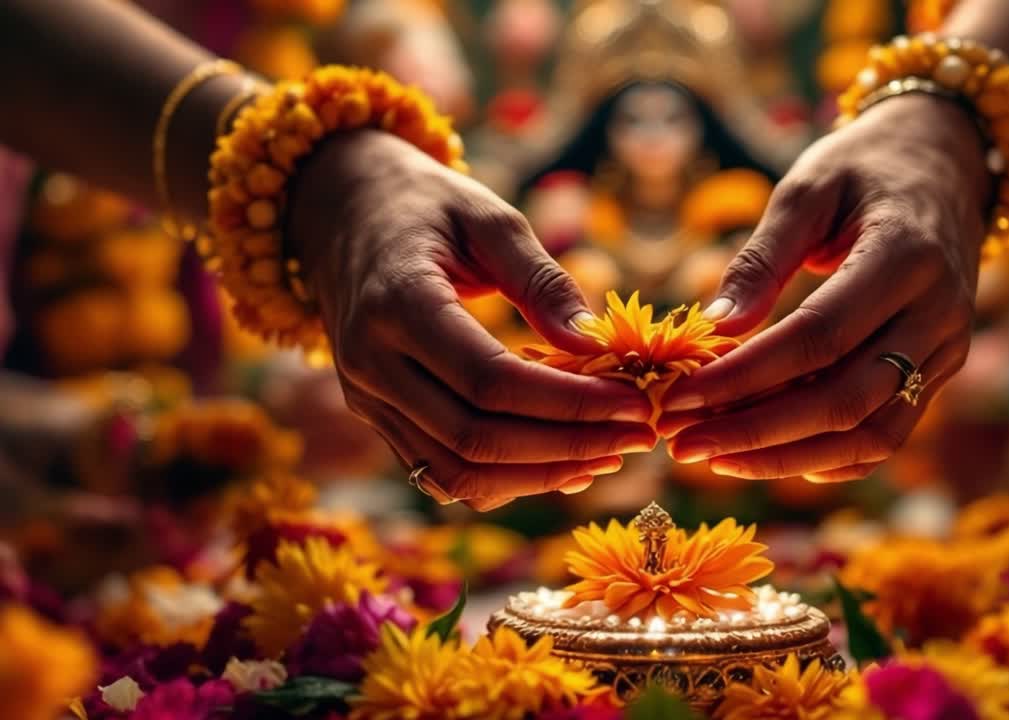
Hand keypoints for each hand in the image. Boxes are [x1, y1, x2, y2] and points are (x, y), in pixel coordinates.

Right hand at [292, 131, 656, 508]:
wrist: (337, 209)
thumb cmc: (424, 204)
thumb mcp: (487, 216)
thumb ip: (540, 277)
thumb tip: (594, 342)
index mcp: (397, 304)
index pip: (490, 380)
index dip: (569, 402)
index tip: (636, 404)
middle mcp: (370, 363)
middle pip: (475, 437)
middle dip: (568, 445)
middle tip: (641, 436)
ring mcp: (366, 398)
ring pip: (456, 472)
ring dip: (539, 475)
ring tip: (610, 455)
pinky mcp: (375, 417)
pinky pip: (439, 472)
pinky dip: (505, 480)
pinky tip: (563, 465)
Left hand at [660, 95, 990, 481]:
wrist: (945, 164)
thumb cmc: (862, 168)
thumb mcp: (807, 189)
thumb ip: (763, 258)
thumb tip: (716, 326)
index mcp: (906, 255)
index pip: (819, 337)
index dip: (746, 375)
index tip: (679, 396)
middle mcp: (938, 313)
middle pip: (845, 399)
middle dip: (756, 431)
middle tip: (681, 444)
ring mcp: (947, 349)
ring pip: (871, 433)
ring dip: (788, 457)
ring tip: (713, 457)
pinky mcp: (940, 371)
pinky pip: (888, 434)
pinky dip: (830, 459)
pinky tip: (769, 457)